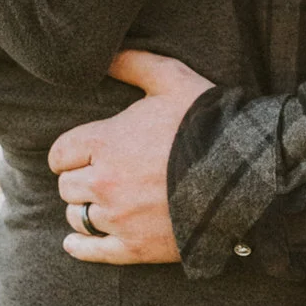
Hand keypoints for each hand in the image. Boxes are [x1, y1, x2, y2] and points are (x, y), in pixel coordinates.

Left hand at [47, 49, 211, 261]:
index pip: (60, 154)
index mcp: (105, 142)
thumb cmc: (206, 123)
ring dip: (84, 208)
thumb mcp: (172, 80)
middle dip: (79, 179)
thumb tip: (103, 55)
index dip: (70, 153)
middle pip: (67, 186)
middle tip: (99, 175)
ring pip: (77, 216)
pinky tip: (75, 242)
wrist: (245, 174)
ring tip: (100, 203)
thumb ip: (133, 64)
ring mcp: (119, 218)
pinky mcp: (136, 247)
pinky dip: (80, 246)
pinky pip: (93, 250)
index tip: (83, 154)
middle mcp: (104, 182)